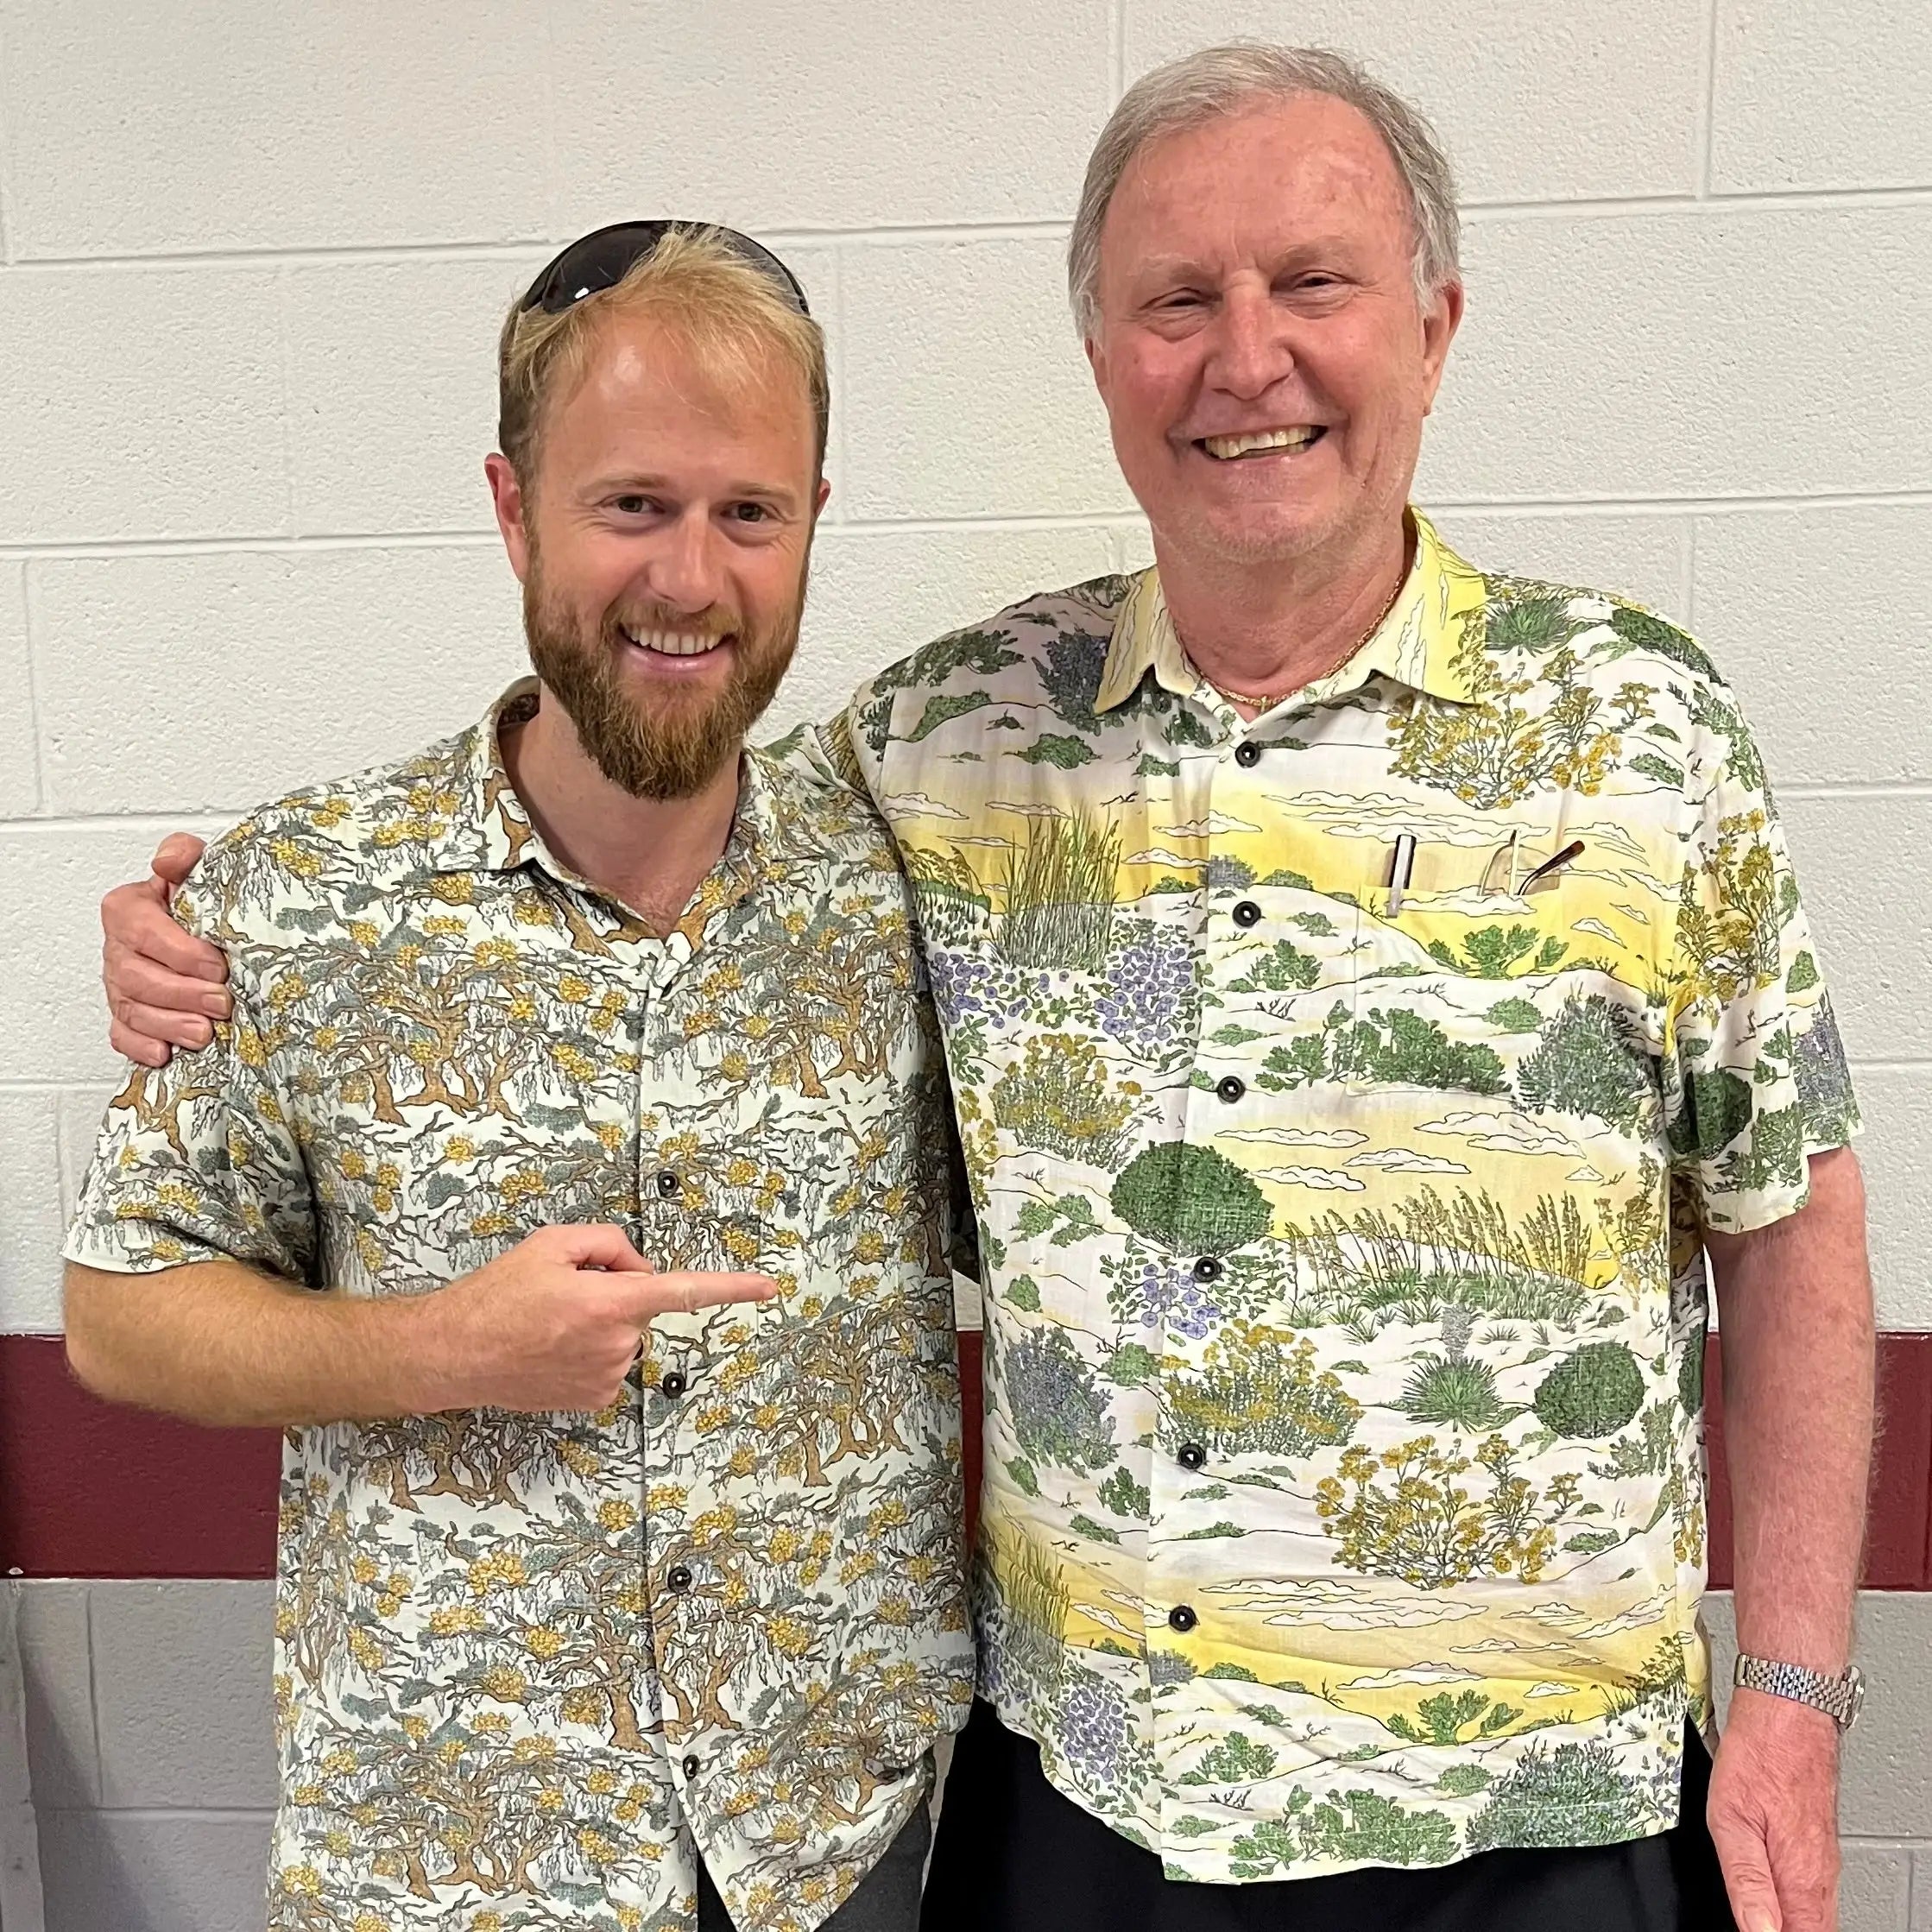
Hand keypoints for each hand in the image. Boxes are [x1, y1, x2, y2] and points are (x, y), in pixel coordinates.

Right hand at [103, 833, 224, 1066]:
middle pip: (137, 977)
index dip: (180, 951)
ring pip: (132, 1009)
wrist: (203, 928)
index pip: (143, 931)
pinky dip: (142, 1046)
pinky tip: (165, 1052)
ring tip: (204, 1032)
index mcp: (128, 910)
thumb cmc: (199, 901)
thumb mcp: (197, 869)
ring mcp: (119, 984)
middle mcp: (118, 948)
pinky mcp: (126, 1015)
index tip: (217, 964)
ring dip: (168, 1025)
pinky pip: (123, 1035)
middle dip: (182, 993)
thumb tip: (168, 859)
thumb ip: (183, 856)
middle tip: (221, 1002)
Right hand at [413, 1222, 776, 1412]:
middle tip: (564, 1293)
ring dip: (601, 1322)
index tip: (767, 1287)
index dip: (732, 1287)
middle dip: (617, 1291)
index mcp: (609, 1302)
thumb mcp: (551, 1243)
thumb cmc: (496, 1297)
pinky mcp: (596, 1397)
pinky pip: (612, 1359)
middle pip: (643, 1303)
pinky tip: (554, 1347)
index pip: (684, 1290)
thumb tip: (638, 1265)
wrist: (454, 1353)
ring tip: (551, 1322)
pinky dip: (592, 1348)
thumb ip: (609, 1242)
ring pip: (626, 1332)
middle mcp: (616, 1343)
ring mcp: (607, 1376)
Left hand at [1707, 1687, 1841, 1931]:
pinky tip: (1772, 1894)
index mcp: (1800, 1878)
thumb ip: (1745, 1880)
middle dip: (1780, 1931)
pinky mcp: (1818, 1841)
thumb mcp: (1730, 1817)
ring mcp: (1823, 1858)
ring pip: (1815, 1912)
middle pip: (1810, 1929)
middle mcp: (1820, 1873)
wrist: (1788, 1710)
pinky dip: (1794, 1900)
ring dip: (1788, 1919)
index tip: (1751, 1929)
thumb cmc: (1758, 1754)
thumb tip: (1757, 1930)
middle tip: (1750, 1921)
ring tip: (1757, 1914)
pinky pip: (1814, 1889)